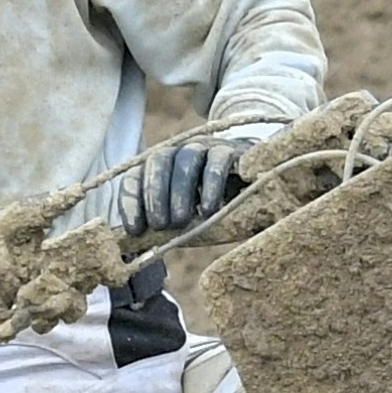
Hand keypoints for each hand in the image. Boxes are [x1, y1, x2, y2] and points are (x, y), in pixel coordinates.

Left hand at [100, 130, 257, 241]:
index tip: (135, 230)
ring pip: (186, 158)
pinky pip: (217, 162)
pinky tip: (209, 210)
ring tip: (181, 221)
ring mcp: (206, 147)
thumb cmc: (215, 206)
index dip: (130, 201)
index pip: (135, 176)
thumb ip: (166, 226)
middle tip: (160, 225)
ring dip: (179, 191)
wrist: (261, 185)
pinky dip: (210, 185)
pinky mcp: (232, 150)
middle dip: (154, 195)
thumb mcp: (187, 217)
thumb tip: (139, 246)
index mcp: (161, 168)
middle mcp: (179, 152)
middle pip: (158, 162)